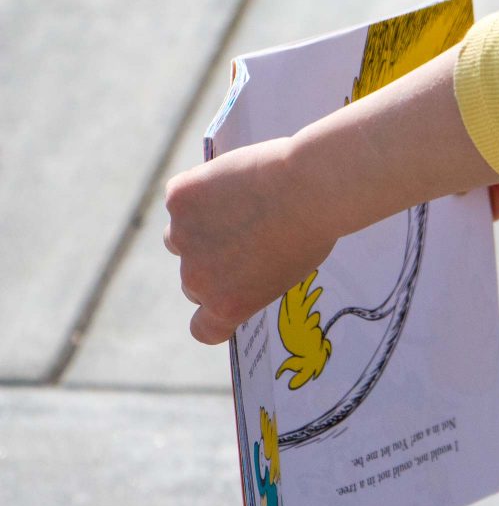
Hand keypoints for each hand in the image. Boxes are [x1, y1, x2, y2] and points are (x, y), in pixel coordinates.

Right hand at [164, 138, 337, 344]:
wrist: (310, 186)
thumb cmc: (313, 229)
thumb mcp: (290, 271)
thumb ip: (256, 278)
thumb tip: (245, 268)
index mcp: (228, 305)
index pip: (203, 328)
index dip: (213, 311)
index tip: (225, 297)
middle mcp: (197, 279)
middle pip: (192, 280)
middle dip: (212, 264)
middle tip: (244, 239)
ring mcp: (183, 237)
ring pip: (178, 237)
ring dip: (198, 228)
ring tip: (240, 206)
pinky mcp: (178, 198)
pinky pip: (183, 195)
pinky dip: (201, 187)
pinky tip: (233, 177)